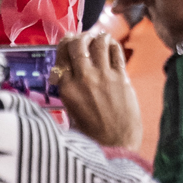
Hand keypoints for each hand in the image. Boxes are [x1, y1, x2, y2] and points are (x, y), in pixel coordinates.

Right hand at [53, 33, 143, 148]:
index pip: (61, 56)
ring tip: (99, 39)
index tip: (68, 42)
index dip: (65, 45)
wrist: (115, 145)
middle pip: (78, 44)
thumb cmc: (92, 135)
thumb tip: (64, 73)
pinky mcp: (121, 77)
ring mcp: (103, 76)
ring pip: (98, 42)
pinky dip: (112, 44)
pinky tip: (111, 47)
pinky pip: (116, 51)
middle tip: (84, 38)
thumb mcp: (70, 113)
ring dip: (98, 37)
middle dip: (80, 37)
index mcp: (67, 89)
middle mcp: (83, 79)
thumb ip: (68, 90)